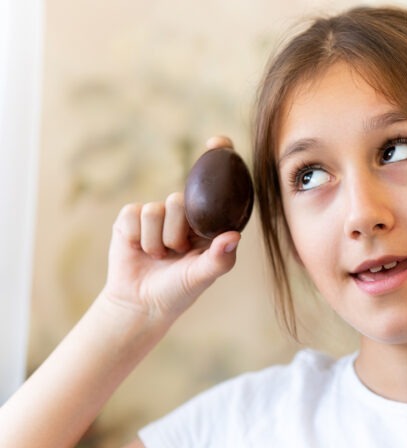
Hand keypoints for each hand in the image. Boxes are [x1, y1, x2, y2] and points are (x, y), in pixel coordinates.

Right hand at [101, 136, 240, 323]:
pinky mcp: (130, 219)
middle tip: (176, 254)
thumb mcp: (203, 277)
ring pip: (156, 209)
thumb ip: (220, 258)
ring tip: (159, 256)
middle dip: (177, 234)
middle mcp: (183, 214)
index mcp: (207, 222)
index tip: (219, 141)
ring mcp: (155, 215)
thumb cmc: (179, 291)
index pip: (216, 185)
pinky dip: (138, 238)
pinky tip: (139, 251)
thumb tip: (234, 236)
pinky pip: (134, 215)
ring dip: (157, 241)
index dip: (217, 159)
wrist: (140, 304)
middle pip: (180, 200)